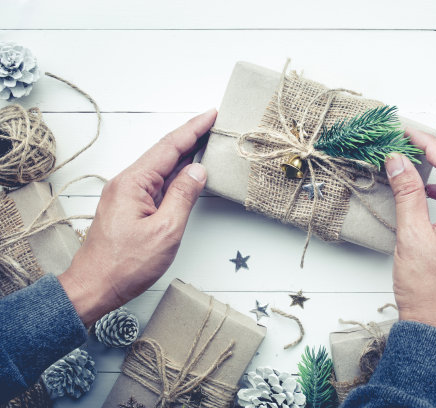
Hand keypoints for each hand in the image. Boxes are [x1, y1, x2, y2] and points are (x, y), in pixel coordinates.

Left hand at [58, 110, 215, 325]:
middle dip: (191, 137)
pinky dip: (175, 174)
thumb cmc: (125, 264)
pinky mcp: (128, 207)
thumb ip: (183, 195)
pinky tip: (187, 172)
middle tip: (214, 125)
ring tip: (207, 143)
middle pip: (164, 153)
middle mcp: (127, 183)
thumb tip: (197, 170)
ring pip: (161, 168)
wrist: (94, 287)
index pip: (169, 147)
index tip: (211, 115)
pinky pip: (156, 183)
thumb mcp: (165, 230)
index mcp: (133, 183)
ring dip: (184, 155)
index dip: (193, 129)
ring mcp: (126, 195)